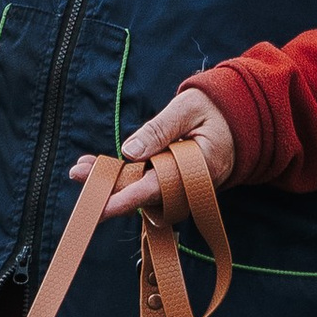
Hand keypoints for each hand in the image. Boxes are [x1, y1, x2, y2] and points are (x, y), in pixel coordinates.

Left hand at [73, 87, 235, 220]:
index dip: (126, 199)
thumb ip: (160, 129)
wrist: (239, 121)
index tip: (100, 207)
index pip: (159, 189)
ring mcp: (183, 189)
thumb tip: (129, 151)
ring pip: (141, 194)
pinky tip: (99, 168)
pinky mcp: (174, 186)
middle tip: (77, 173)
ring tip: (82, 169)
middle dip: (108, 189)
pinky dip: (123, 179)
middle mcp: (192, 187)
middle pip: (144, 196)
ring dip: (111, 184)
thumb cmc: (214, 110)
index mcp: (202, 168)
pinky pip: (145, 187)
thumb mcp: (187, 109)